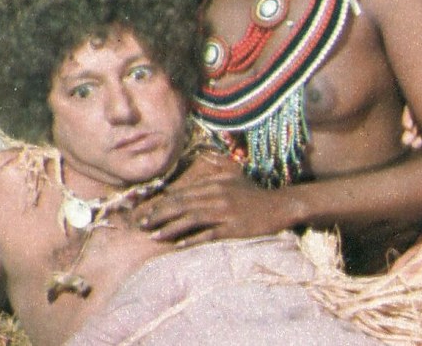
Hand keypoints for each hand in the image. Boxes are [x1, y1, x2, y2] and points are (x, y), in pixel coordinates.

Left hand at [137, 153, 288, 246]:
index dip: (163, 203)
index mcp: (215, 184)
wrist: (278, 205)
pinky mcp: (232, 228)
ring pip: (191, 219)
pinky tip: (179, 245)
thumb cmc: (254, 194)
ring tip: (155, 235)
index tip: (147, 212)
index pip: (182, 193)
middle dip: (160, 215)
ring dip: (170, 228)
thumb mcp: (233, 178)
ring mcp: (224, 212)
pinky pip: (208, 234)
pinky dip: (192, 239)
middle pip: (182, 205)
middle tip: (143, 225)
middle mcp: (217, 196)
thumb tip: (194, 175)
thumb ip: (214, 175)